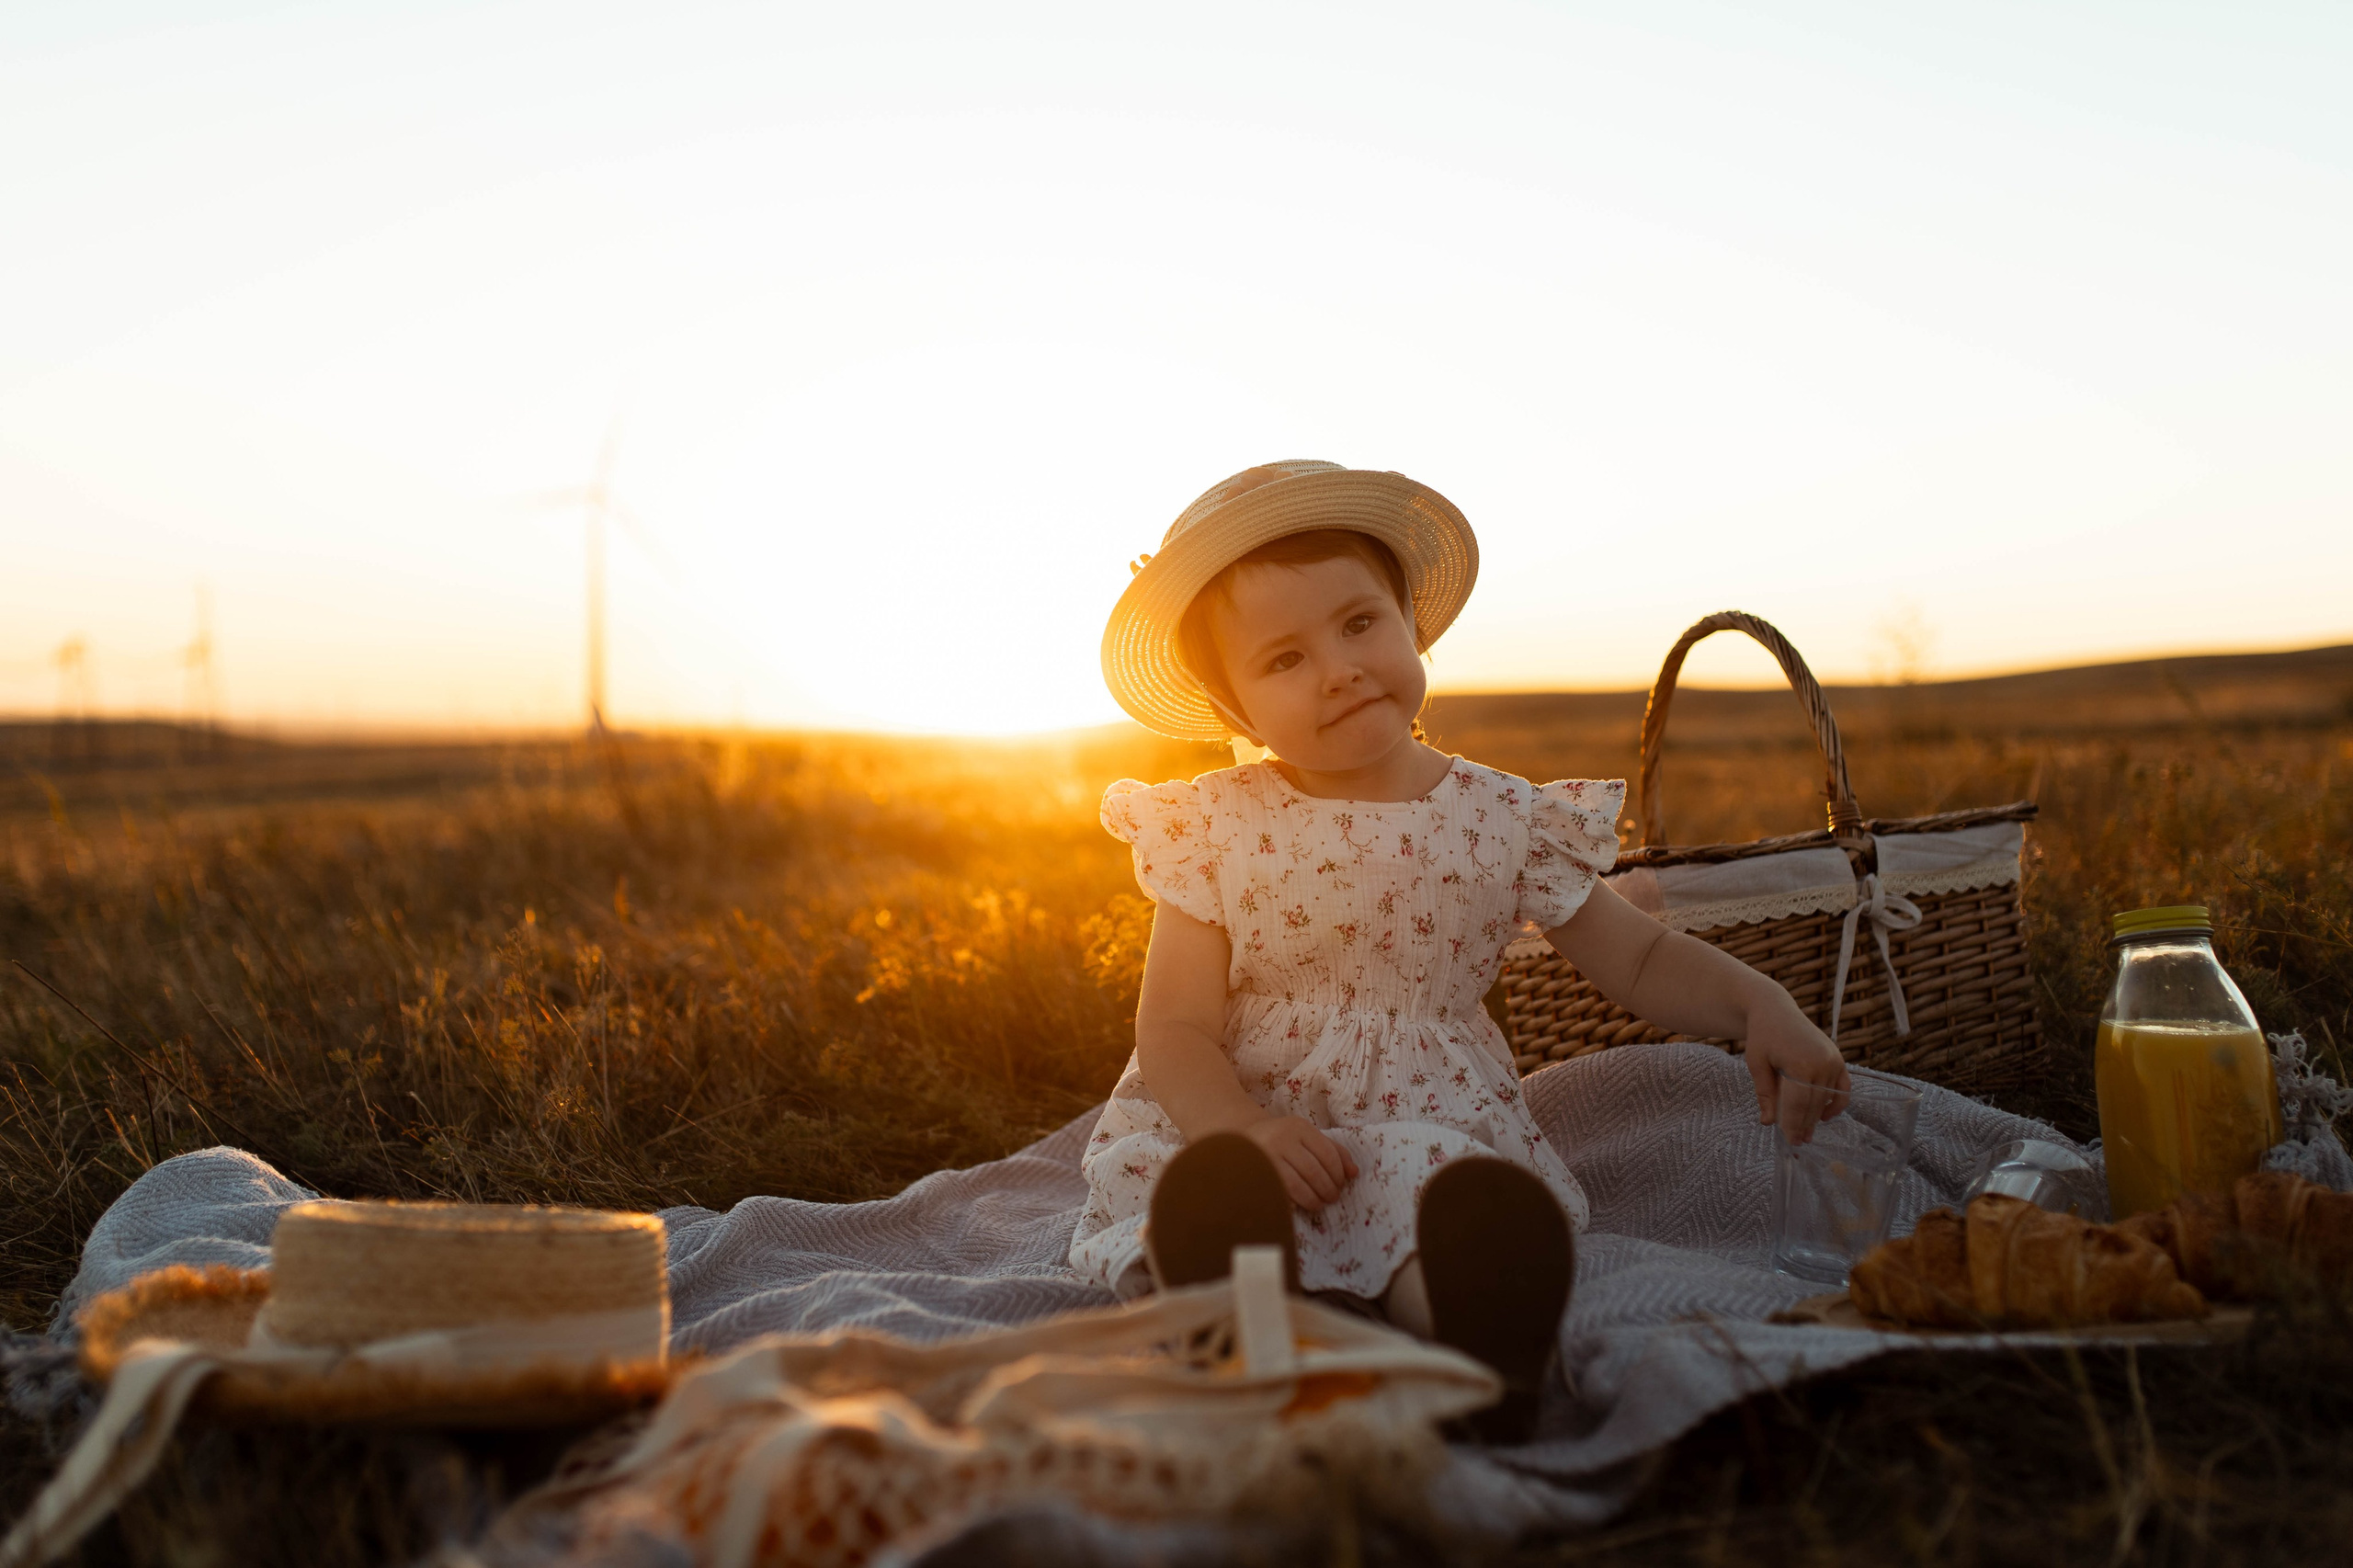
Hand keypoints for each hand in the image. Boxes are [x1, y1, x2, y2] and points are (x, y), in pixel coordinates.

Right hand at [1242, 1115, 1359, 1210]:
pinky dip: (1295, 1202)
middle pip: (1314, 1171)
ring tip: (1319, 1204)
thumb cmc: (1282, 1142)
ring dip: (1314, 1199)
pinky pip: (1281, 1193)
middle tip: (1332, 1198)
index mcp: (1298, 1127)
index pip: (1327, 1153)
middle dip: (1328, 1189)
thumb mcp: (1306, 1138)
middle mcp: (1281, 1138)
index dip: (1338, 1173)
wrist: (1240, 1141)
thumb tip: (1354, 1173)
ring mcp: (1266, 1157)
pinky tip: (1300, 1205)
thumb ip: (1333, 1151)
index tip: (1341, 1185)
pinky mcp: (1256, 1174)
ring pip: (1299, 1185)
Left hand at [1744, 1001, 1850, 1145]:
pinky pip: (1843, 1087)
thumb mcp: (1757, 1064)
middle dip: (1804, 1125)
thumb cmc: (1762, 1036)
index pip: (1798, 1105)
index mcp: (1801, 1064)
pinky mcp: (1839, 1059)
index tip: (1790, 1142)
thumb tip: (1768, 1123)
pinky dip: (1837, 1102)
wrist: (1776, 1010)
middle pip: (1813, 1104)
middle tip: (1798, 1143)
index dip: (1793, 1125)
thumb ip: (1765, 1094)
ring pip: (1826, 1098)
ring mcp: (1833, 1061)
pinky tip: (1824, 1116)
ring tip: (1807, 1133)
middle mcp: (1822, 1063)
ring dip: (1817, 1117)